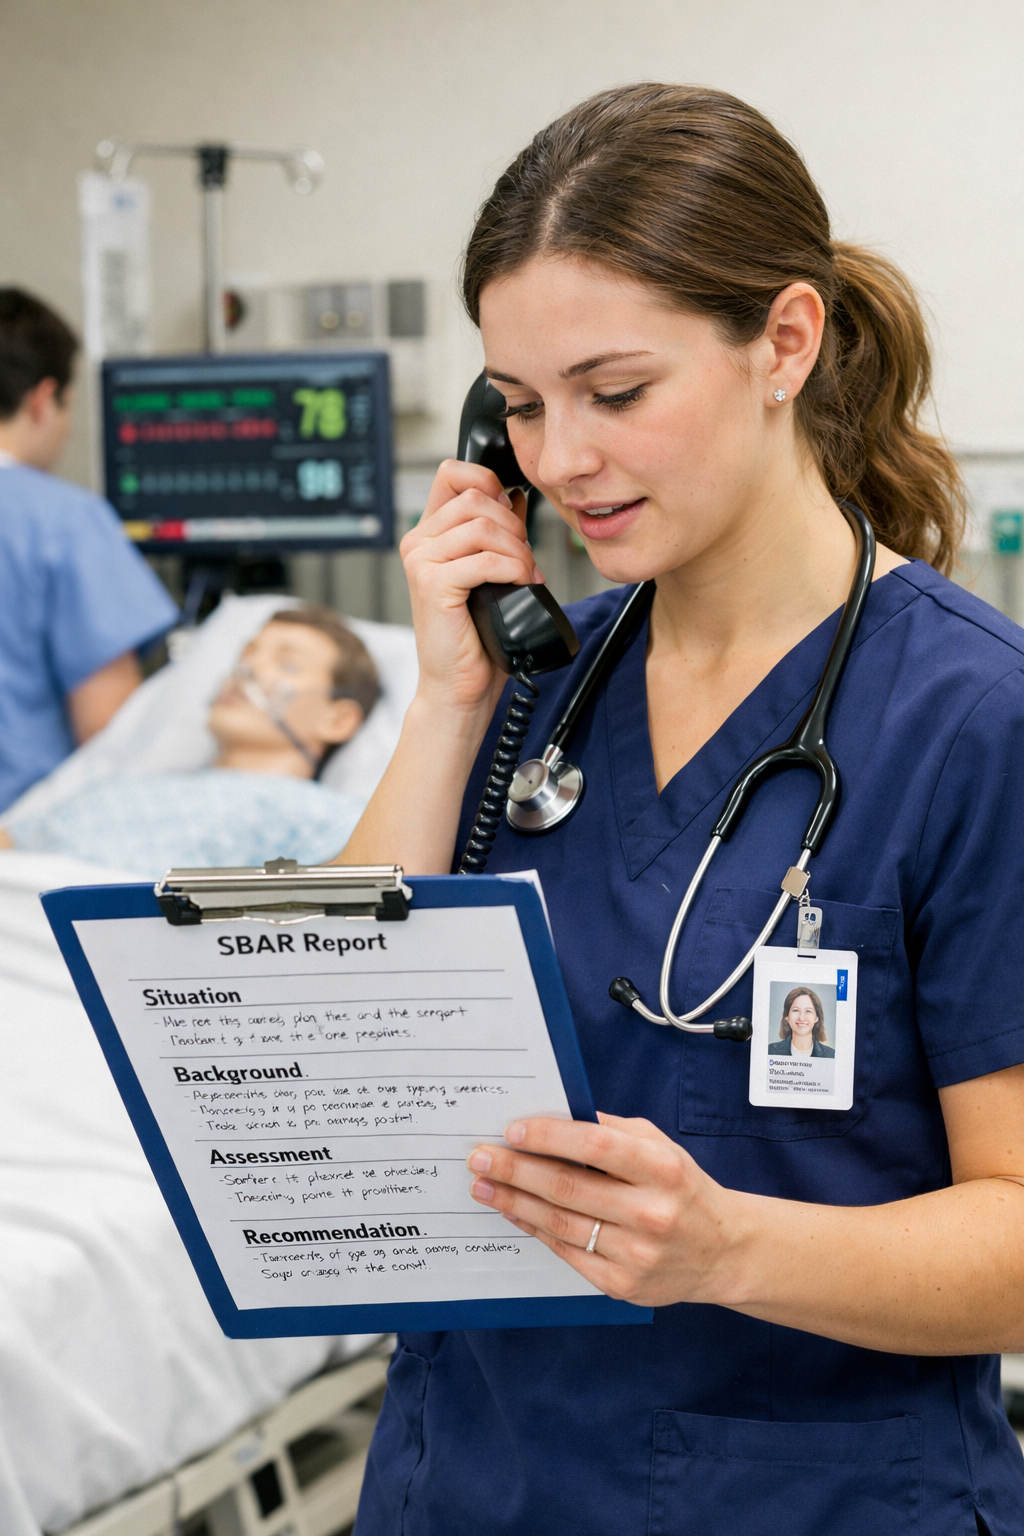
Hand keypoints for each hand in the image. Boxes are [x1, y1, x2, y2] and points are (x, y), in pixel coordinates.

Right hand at [401, 461, 539, 721]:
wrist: (460, 686)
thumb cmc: (476, 636)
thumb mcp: (493, 572)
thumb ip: (498, 534)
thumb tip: (515, 495)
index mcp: (430, 533)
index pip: (453, 473)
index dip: (487, 479)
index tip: (511, 511)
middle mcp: (418, 542)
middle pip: (475, 497)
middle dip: (513, 524)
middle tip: (524, 558)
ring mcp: (421, 561)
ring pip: (482, 525)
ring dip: (517, 549)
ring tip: (526, 574)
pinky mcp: (431, 583)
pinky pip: (483, 559)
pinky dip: (512, 568)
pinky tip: (521, 583)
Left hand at [466, 1112, 749, 1307]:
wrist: (722, 1251)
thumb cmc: (682, 1188)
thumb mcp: (659, 1146)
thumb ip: (611, 1131)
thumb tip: (551, 1118)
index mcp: (662, 1168)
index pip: (595, 1145)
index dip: (549, 1136)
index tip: (512, 1130)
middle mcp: (651, 1212)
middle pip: (568, 1187)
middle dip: (515, 1170)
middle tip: (479, 1157)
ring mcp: (637, 1253)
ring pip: (560, 1223)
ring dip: (514, 1202)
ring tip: (484, 1186)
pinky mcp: (622, 1284)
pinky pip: (566, 1252)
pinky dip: (535, 1229)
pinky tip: (515, 1213)